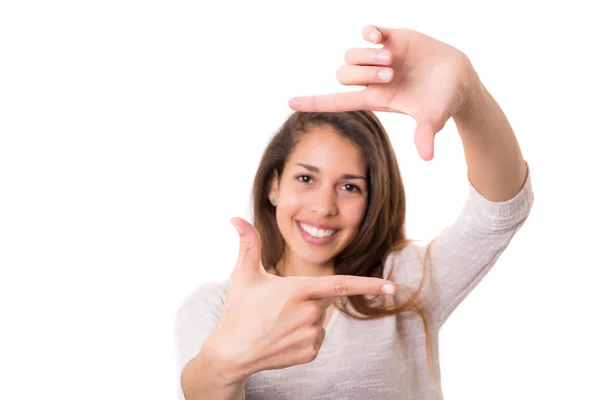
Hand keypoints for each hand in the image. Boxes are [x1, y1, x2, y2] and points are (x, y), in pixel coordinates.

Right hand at [204, 217, 396, 381]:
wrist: (232, 352)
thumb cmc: (239, 310)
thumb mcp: (243, 274)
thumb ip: (247, 243)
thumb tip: (235, 217)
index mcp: (298, 290)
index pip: (340, 285)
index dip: (368, 284)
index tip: (391, 287)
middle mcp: (309, 314)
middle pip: (323, 299)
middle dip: (308, 297)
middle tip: (280, 305)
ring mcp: (310, 336)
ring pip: (320, 319)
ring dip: (306, 317)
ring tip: (279, 322)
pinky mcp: (310, 353)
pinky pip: (317, 338)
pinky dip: (304, 336)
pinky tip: (283, 336)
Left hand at [288, 25, 478, 160]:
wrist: (459, 78)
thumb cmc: (443, 102)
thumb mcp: (433, 118)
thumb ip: (425, 134)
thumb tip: (427, 157)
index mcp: (375, 99)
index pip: (337, 102)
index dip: (314, 102)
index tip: (289, 103)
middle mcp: (372, 79)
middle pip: (342, 75)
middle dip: (362, 74)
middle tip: (390, 75)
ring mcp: (380, 58)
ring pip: (350, 55)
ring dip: (367, 57)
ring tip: (393, 61)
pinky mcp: (392, 38)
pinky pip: (368, 32)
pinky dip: (368, 33)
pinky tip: (378, 37)